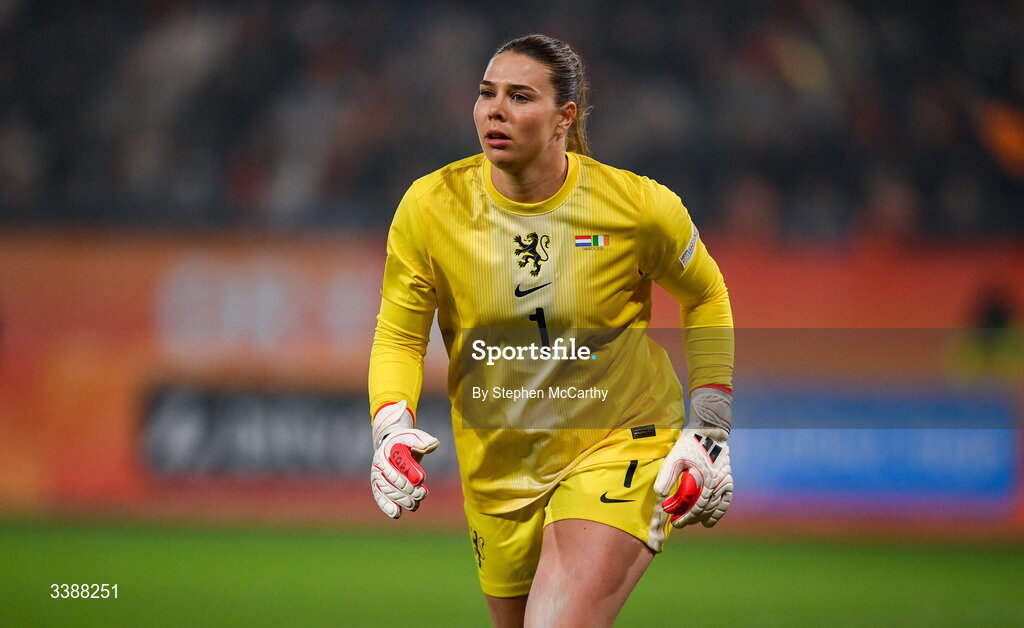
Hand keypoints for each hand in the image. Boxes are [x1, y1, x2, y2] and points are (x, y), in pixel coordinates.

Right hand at [370, 401, 439, 518]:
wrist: (394, 445)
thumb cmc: (406, 441)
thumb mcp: (414, 436)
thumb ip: (423, 440)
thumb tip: (430, 445)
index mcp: (383, 453)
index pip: (392, 468)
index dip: (406, 476)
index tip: (421, 480)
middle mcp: (376, 467)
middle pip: (389, 483)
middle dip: (407, 491)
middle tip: (423, 494)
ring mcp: (376, 478)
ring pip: (387, 493)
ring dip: (401, 501)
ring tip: (415, 505)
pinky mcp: (378, 488)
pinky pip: (380, 499)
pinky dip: (387, 507)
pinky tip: (397, 514)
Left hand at [654, 386, 733, 527]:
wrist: (709, 432)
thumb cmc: (689, 444)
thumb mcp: (675, 456)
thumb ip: (667, 475)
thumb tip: (660, 494)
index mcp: (699, 477)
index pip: (689, 502)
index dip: (680, 512)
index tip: (670, 517)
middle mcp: (713, 482)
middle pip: (701, 507)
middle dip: (688, 517)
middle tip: (677, 523)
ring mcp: (722, 482)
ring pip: (712, 507)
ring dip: (701, 517)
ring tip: (691, 523)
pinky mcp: (727, 481)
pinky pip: (725, 501)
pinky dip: (718, 513)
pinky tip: (709, 522)